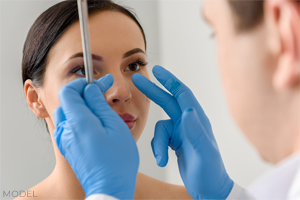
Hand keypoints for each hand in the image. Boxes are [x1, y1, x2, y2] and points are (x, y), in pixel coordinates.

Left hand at [53, 75, 138, 199]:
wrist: (110, 188)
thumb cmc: (117, 161)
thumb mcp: (114, 126)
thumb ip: (100, 104)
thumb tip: (91, 88)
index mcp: (78, 122)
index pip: (70, 91)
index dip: (84, 83)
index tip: (100, 83)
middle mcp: (67, 130)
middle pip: (68, 100)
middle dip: (85, 93)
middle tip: (103, 94)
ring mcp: (65, 140)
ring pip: (68, 112)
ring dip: (83, 105)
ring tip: (101, 110)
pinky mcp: (68, 147)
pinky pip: (69, 125)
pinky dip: (80, 117)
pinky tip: (95, 124)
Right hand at [132, 66, 232, 199]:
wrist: (208, 189)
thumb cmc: (210, 172)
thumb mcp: (204, 152)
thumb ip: (195, 131)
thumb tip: (188, 109)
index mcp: (197, 120)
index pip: (182, 94)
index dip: (170, 81)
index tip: (157, 70)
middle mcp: (188, 122)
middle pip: (167, 101)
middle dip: (152, 91)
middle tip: (137, 80)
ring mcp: (181, 132)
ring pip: (160, 128)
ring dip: (157, 143)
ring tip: (161, 158)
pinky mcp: (175, 142)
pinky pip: (159, 139)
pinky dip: (157, 149)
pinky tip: (163, 160)